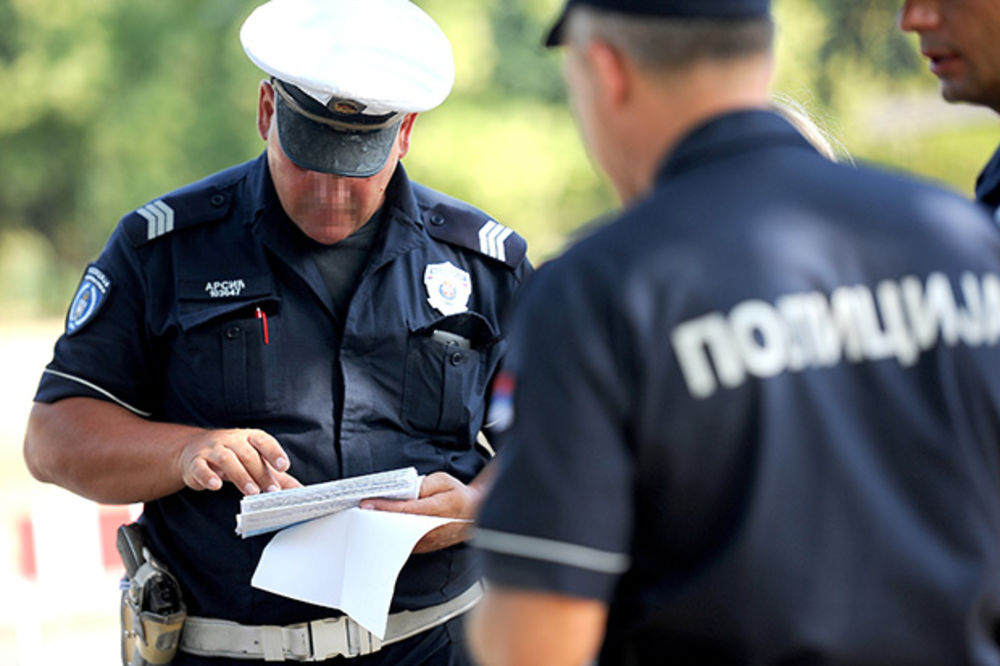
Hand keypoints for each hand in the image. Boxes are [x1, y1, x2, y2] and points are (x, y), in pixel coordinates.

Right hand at [177, 428, 301, 494]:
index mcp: (249, 437)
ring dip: (240, 476)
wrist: (194, 449)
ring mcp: (212, 450)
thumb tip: (299, 491)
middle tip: (272, 490)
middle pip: (247, 454)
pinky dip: (208, 476)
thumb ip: (277, 476)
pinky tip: (216, 486)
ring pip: (226, 459)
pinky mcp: (195, 462)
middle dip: (261, 473)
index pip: (263, 441)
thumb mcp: (256, 462)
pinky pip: (201, 467)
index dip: (274, 453)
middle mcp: (231, 440)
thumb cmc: (233, 456)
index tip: (284, 466)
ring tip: (251, 492)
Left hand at [360, 472, 482, 552]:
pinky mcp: (426, 547)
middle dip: (380, 518)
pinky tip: (385, 525)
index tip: (367, 504)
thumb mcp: (442, 480)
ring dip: (385, 527)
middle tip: (364, 511)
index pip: (404, 509)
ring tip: (372, 517)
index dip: (384, 507)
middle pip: (398, 527)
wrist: (476, 513)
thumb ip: (423, 484)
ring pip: (400, 537)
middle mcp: (432, 528)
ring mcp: (429, 541)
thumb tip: (406, 491)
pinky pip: (405, 541)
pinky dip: (394, 533)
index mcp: (437, 509)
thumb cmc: (459, 496)